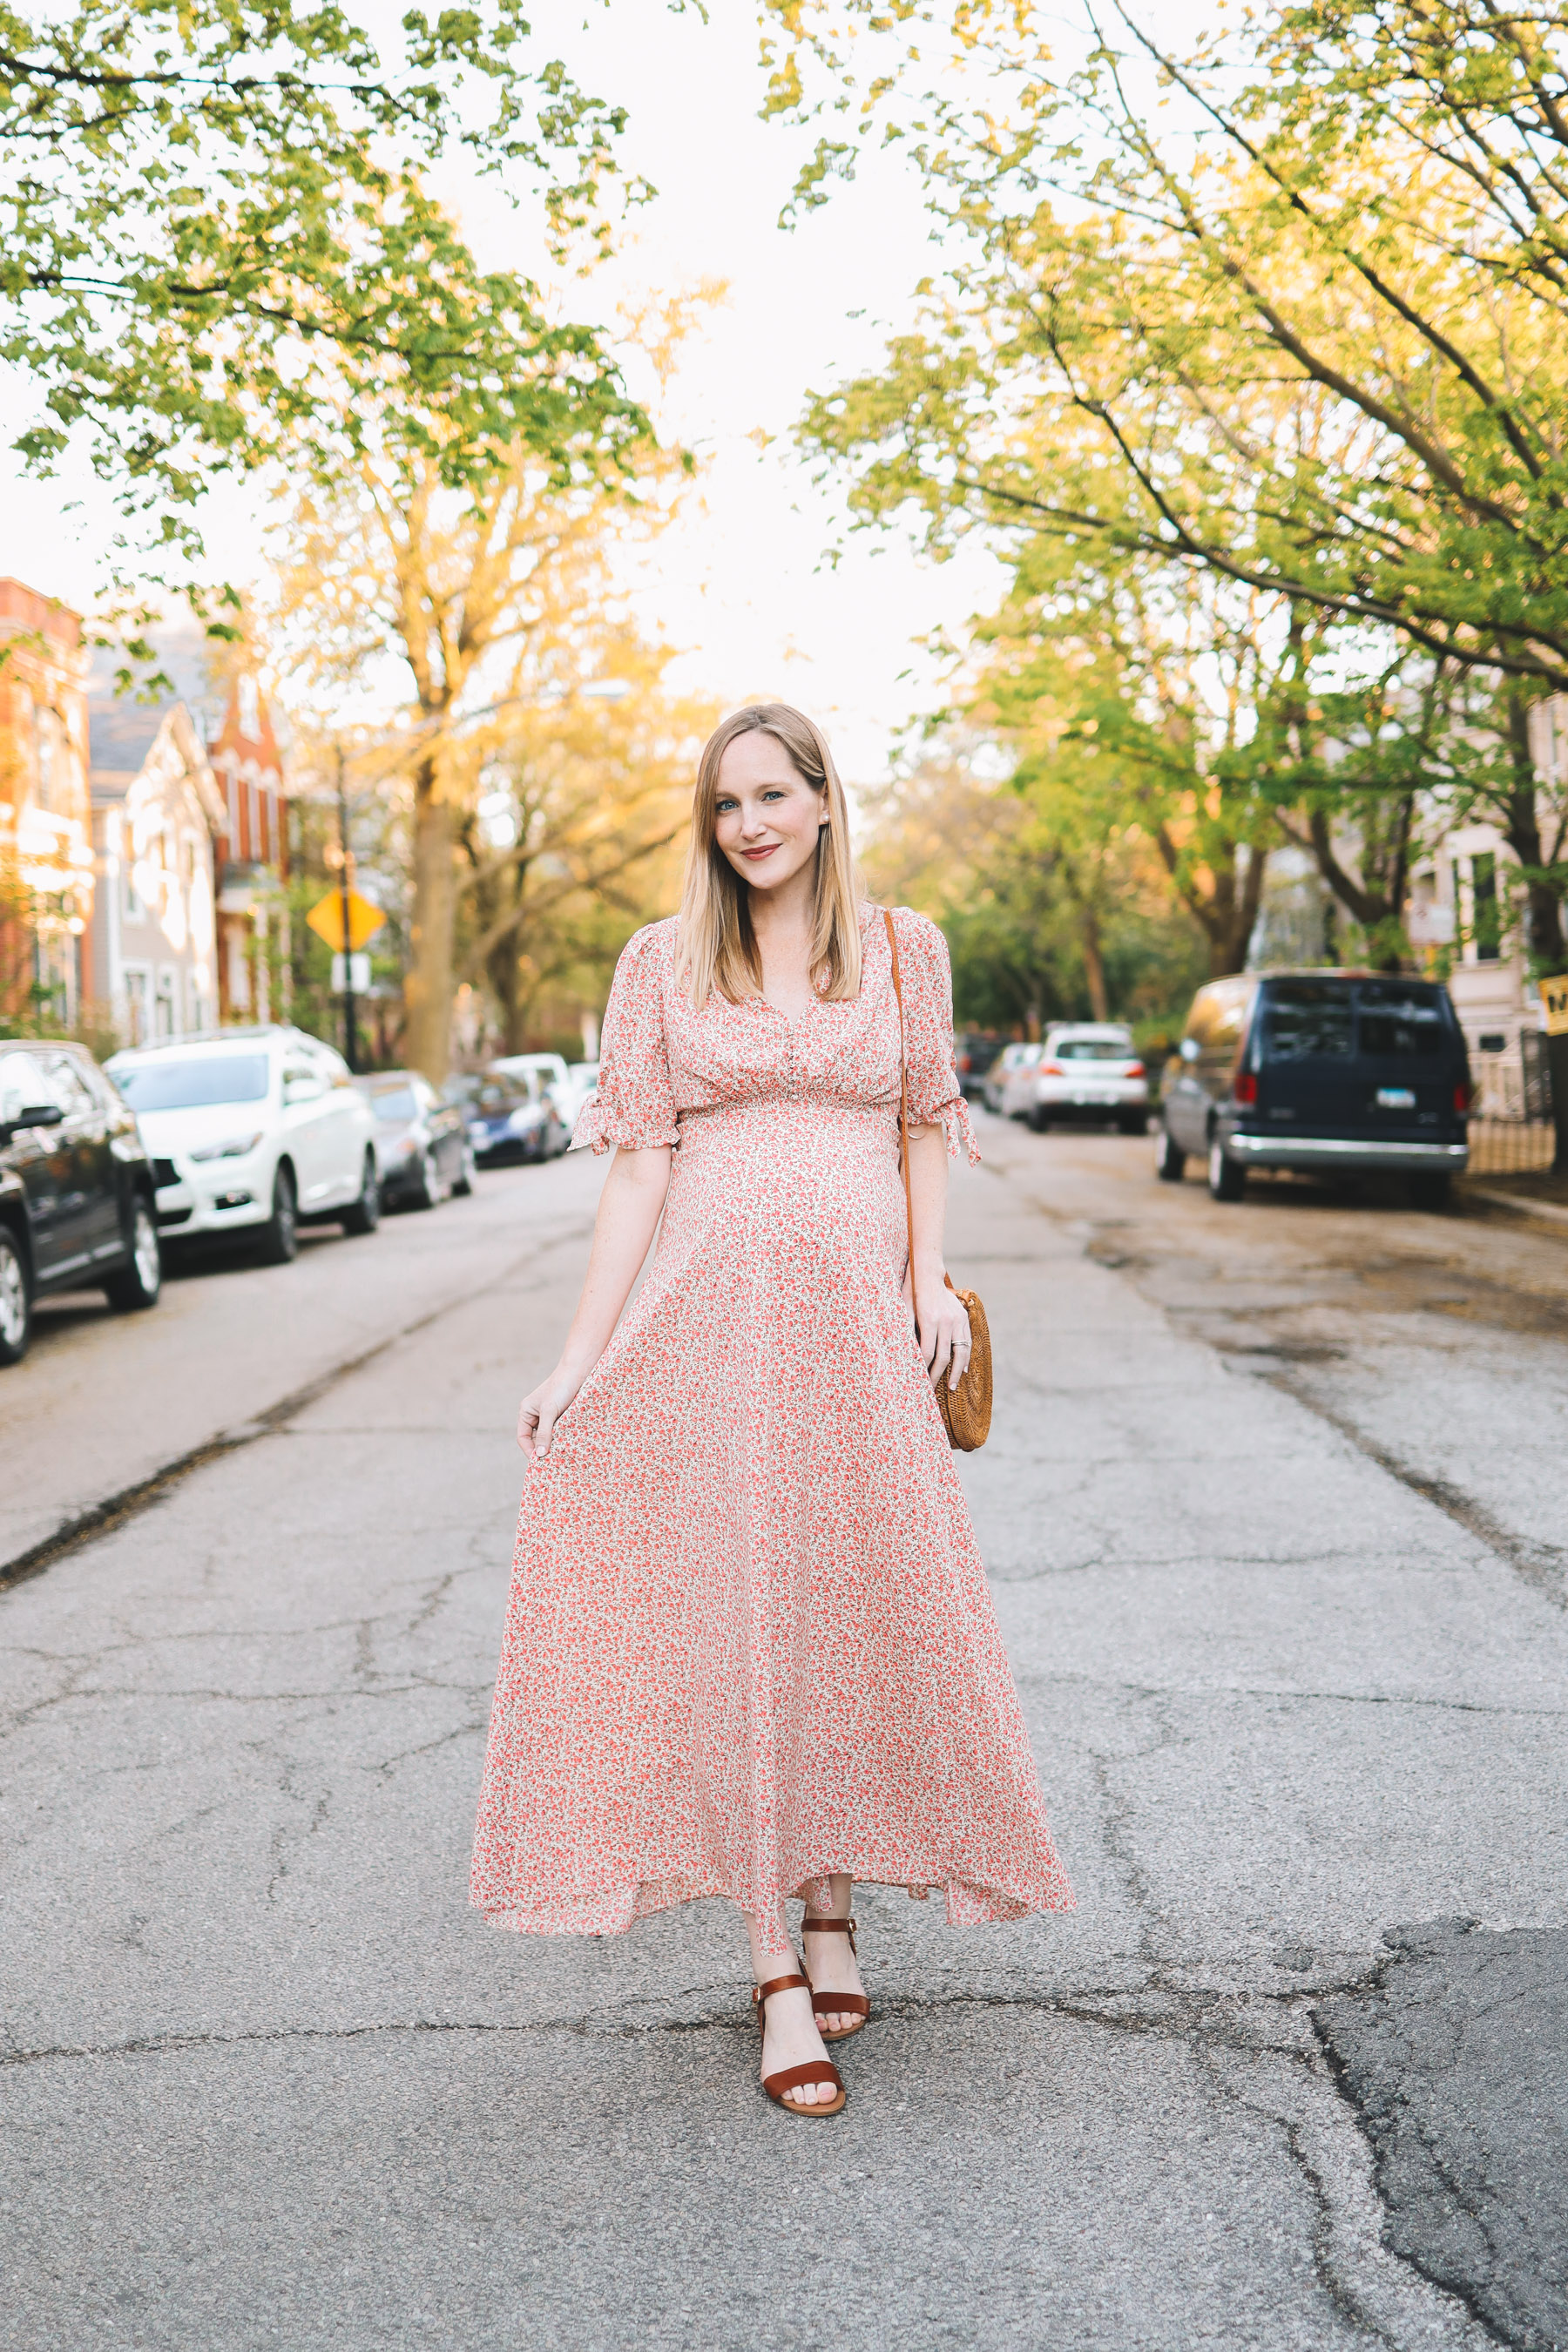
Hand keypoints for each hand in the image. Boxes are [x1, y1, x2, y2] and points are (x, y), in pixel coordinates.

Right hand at [517, 1362, 589, 1459]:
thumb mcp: (550, 1411)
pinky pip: (559, 1432)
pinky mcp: (562, 1416)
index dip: (530, 1450)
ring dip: (554, 1444)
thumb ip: (545, 1432)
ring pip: (548, 1436)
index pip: (523, 1438)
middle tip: (553, 1461)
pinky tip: (569, 1443)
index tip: (540, 1461)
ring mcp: (549, 1416)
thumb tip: (540, 1454)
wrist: (579, 1372)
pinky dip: (562, 1438)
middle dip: (543, 1449)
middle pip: (535, 1439)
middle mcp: (535, 1415)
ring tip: (562, 1452)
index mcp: (526, 1412)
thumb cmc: (561, 1388)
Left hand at [913, 1272, 970, 1390]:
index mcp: (929, 1320)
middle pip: (943, 1356)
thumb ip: (905, 1331)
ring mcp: (957, 1320)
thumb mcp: (903, 1310)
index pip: (928, 1353)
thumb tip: (903, 1356)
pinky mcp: (963, 1318)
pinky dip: (965, 1357)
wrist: (928, 1274)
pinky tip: (962, 1370)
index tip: (920, 1382)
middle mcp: (946, 1321)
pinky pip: (967, 1341)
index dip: (924, 1370)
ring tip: (951, 1387)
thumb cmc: (911, 1293)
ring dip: (955, 1372)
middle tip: (931, 1390)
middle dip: (937, 1375)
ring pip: (959, 1352)